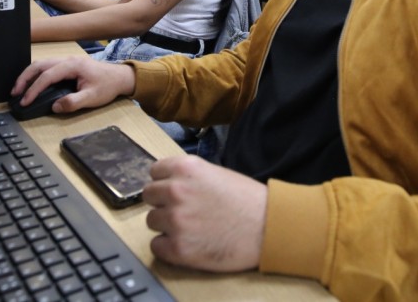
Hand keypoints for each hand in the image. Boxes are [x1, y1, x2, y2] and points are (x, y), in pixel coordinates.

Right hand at [11, 56, 134, 112]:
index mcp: (72, 66)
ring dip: (28, 75)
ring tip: (19, 89)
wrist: (119, 77)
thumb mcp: (92, 98)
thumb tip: (55, 106)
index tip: (25, 101)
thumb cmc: (107, 86)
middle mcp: (67, 60)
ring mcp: (66, 61)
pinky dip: (36, 74)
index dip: (34, 89)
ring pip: (41, 64)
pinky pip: (46, 66)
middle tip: (15, 93)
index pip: (47, 76)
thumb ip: (73, 102)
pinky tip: (31, 84)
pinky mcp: (67, 65)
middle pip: (39, 65)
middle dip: (24, 78)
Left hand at [143, 155, 265, 271]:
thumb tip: (167, 184)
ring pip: (151, 221)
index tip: (175, 191)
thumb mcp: (216, 173)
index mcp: (186, 168)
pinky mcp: (178, 248)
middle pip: (149, 195)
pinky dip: (168, 247)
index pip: (154, 172)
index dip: (165, 182)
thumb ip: (189, 176)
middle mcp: (176, 191)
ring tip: (190, 228)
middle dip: (163, 202)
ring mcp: (175, 220)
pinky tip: (187, 243)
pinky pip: (156, 246)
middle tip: (183, 210)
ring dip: (166, 225)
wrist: (268, 227)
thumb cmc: (247, 200)